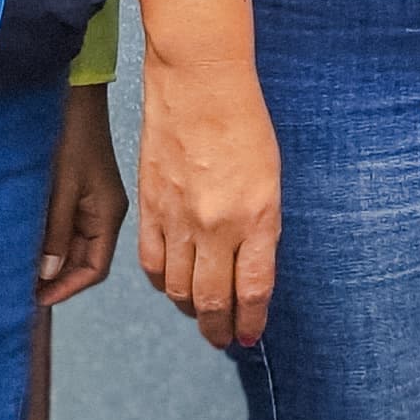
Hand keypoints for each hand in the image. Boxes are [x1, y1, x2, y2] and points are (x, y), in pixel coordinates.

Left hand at [39, 85, 128, 306]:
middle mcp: (102, 213)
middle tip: (18, 288)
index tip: (35, 299)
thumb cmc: (71, 136)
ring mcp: (89, 202)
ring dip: (48, 258)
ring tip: (17, 269)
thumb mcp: (62, 188)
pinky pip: (63, 225)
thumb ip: (55, 231)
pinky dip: (45, 237)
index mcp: (108, 215)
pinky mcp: (76, 190)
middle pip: (82, 260)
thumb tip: (47, 273)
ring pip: (70, 244)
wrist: (72, 94)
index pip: (94, 269)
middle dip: (54, 276)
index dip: (67, 288)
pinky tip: (23, 241)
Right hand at [136, 77, 281, 350]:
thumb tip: (250, 269)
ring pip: (177, 289)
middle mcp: (217, 225)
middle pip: (212, 300)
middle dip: (219, 328)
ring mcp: (178, 219)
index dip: (250, 321)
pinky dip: (161, 283)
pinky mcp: (149, 207)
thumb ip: (261, 227)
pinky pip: (151, 263)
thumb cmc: (244, 122)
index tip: (250, 335)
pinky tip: (172, 285)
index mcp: (257, 217)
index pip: (252, 290)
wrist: (199, 81)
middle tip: (223, 338)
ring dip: (191, 309)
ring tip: (201, 314)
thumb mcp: (270, 179)